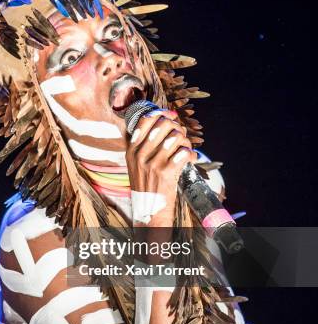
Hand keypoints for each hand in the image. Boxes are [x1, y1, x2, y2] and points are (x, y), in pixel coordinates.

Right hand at [126, 109, 196, 226]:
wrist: (149, 210)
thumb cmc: (147, 185)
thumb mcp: (136, 164)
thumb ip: (144, 145)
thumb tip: (164, 122)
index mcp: (132, 150)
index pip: (145, 121)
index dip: (161, 113)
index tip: (171, 114)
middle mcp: (140, 155)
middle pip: (163, 125)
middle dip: (177, 127)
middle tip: (181, 135)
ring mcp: (152, 163)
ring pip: (175, 137)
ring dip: (185, 141)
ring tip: (186, 148)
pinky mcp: (166, 172)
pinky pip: (184, 152)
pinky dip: (191, 154)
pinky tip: (191, 158)